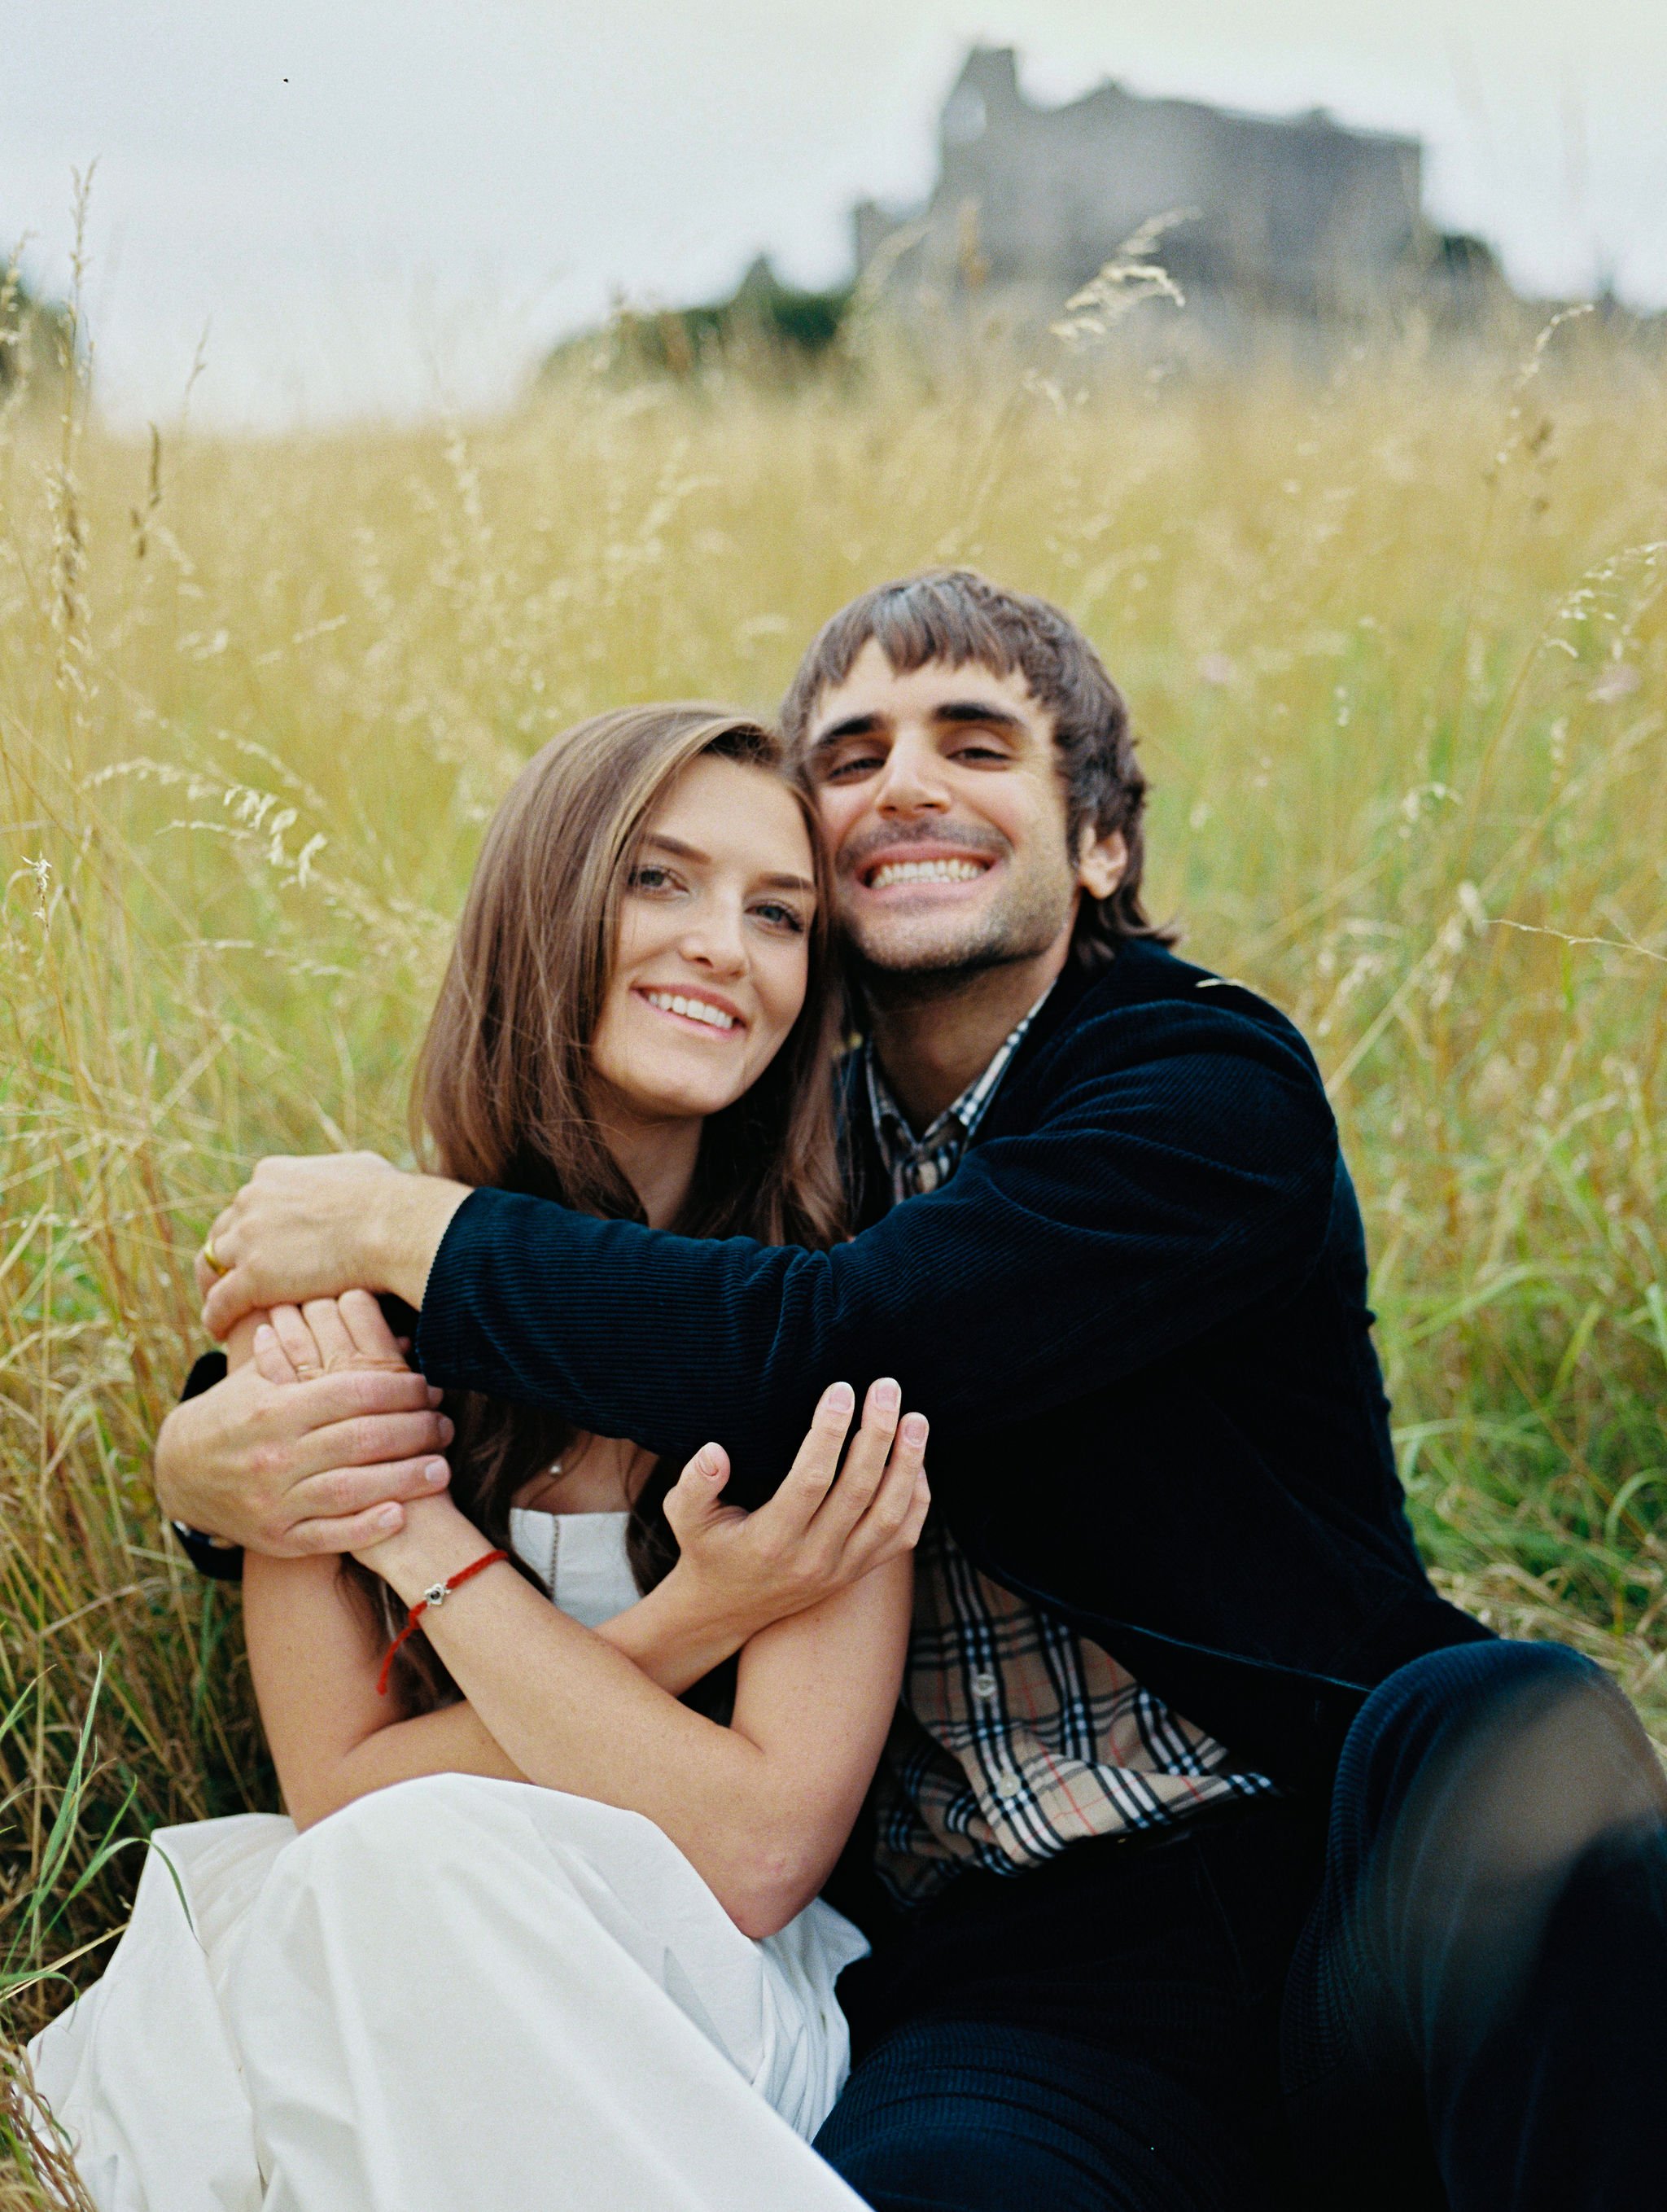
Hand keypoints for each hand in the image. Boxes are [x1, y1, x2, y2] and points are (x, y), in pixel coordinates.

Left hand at [198, 1154, 468, 1338]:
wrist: (393, 1226)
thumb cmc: (391, 1200)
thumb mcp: (360, 1170)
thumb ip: (342, 1177)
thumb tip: (356, 1182)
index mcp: (272, 1174)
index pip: (249, 1203)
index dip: (253, 1227)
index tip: (260, 1246)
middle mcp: (251, 1200)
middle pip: (224, 1231)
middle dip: (228, 1255)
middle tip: (232, 1279)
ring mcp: (248, 1239)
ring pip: (212, 1265)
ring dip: (215, 1286)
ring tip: (222, 1308)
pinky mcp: (253, 1277)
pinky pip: (221, 1302)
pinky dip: (217, 1317)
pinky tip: (221, 1331)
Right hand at [248, 1291, 476, 1587]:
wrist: (177, 1471)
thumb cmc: (235, 1411)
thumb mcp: (262, 1374)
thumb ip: (315, 1354)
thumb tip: (390, 1336)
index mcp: (273, 1407)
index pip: (351, 1393)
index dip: (400, 1390)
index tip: (432, 1388)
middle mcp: (272, 1454)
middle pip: (359, 1440)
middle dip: (413, 1431)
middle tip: (446, 1426)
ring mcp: (272, 1500)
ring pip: (350, 1489)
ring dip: (403, 1480)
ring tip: (441, 1470)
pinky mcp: (274, 1538)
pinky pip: (327, 1535)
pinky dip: (365, 1527)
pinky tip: (400, 1514)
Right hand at [657, 1377, 929, 1641]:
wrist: (727, 1611)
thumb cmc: (707, 1549)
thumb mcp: (685, 1517)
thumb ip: (694, 1484)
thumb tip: (714, 1451)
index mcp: (771, 1539)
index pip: (811, 1480)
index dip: (829, 1433)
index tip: (841, 1389)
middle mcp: (814, 1558)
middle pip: (859, 1491)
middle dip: (877, 1434)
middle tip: (885, 1387)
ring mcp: (842, 1569)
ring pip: (890, 1514)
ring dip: (908, 1464)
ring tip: (915, 1419)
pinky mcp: (859, 1572)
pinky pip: (903, 1537)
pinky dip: (916, 1498)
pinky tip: (915, 1460)